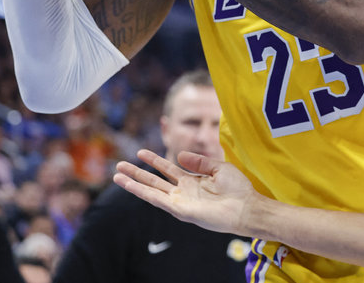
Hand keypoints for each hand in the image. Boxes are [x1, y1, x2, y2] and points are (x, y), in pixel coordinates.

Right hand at [114, 150, 258, 235]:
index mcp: (191, 181)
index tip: (140, 152)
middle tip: (119, 165)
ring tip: (117, 175)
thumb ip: (199, 161)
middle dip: (137, 173)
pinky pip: (158, 200)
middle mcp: (183, 192)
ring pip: (151, 191)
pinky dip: (143, 193)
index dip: (154, 160)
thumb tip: (178, 155)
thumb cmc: (237, 189)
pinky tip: (131, 186)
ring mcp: (180, 202)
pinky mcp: (181, 211)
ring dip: (134, 184)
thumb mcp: (218, 168)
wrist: (246, 207)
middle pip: (154, 180)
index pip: (167, 169)